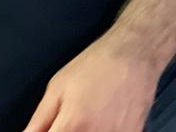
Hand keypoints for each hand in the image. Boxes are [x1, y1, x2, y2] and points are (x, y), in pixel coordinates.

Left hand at [23, 32, 161, 131]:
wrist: (137, 52)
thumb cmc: (97, 64)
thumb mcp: (58, 88)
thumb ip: (38, 122)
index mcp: (71, 127)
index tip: (50, 129)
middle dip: (65, 131)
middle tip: (66, 122)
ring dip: (83, 131)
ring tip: (87, 117)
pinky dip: (103, 130)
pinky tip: (103, 119)